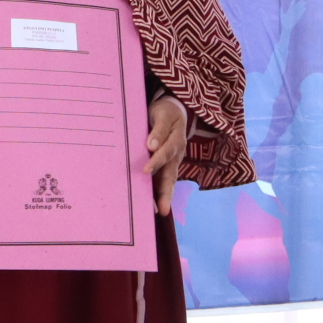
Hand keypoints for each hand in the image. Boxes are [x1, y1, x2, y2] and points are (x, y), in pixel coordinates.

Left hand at [146, 96, 187, 216]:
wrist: (173, 110)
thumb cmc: (166, 112)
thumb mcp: (163, 114)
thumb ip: (159, 128)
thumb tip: (152, 145)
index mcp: (176, 141)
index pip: (166, 153)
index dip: (156, 161)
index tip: (146, 170)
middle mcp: (176, 155)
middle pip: (171, 175)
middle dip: (166, 193)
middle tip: (162, 209)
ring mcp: (173, 162)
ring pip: (169, 181)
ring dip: (164, 197)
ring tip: (160, 212)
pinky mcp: (167, 166)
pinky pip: (163, 180)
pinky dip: (159, 193)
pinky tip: (153, 206)